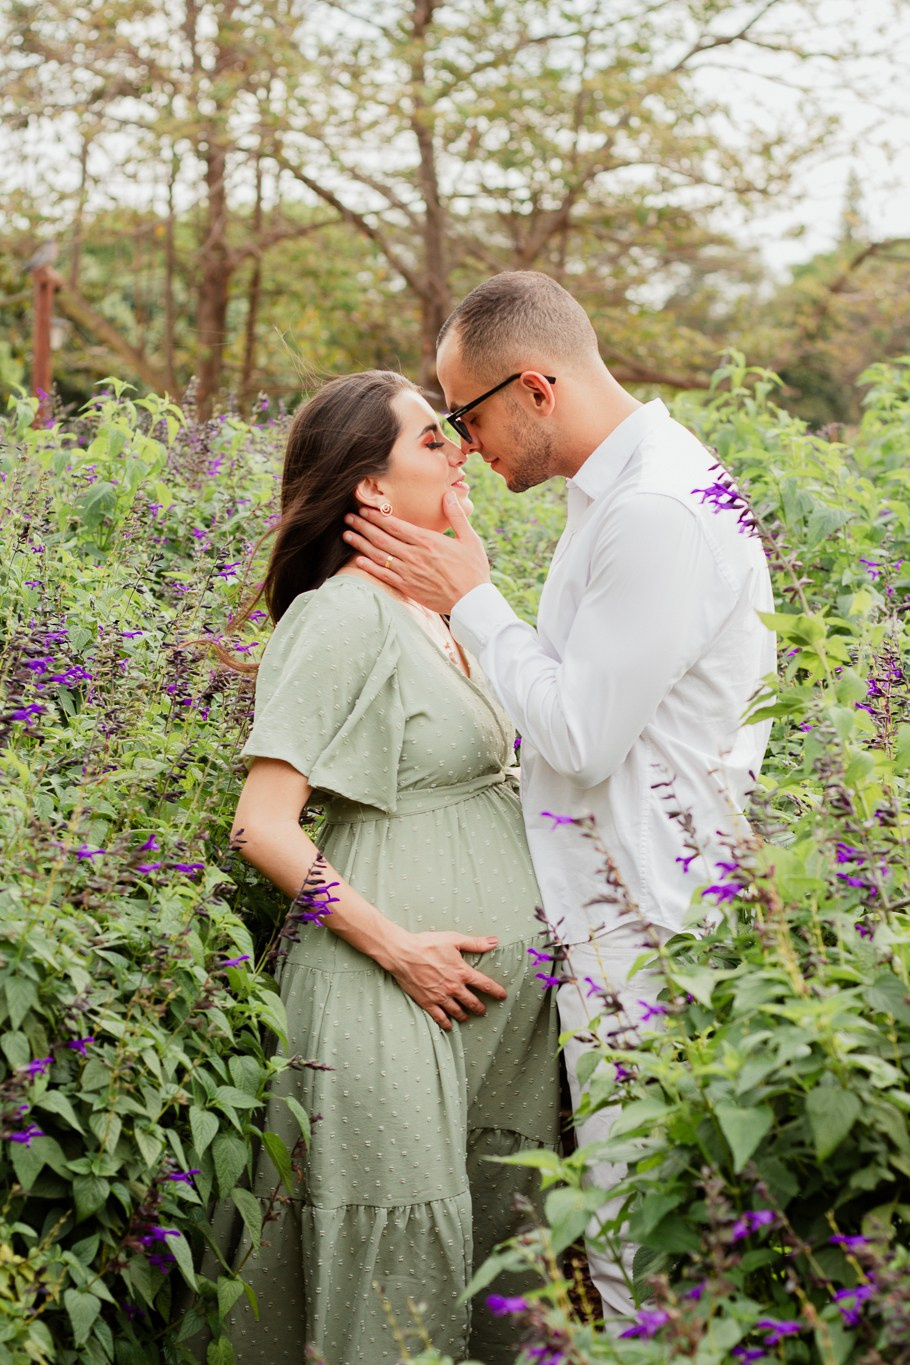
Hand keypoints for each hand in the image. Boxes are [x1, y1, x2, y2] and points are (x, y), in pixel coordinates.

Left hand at [343, 493, 490, 614]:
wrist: (472, 602)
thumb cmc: (473, 570)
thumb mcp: (470, 539)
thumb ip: (456, 516)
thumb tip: (448, 494)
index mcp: (428, 541)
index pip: (396, 526)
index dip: (377, 517)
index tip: (364, 509)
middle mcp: (414, 556)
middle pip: (382, 538)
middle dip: (363, 526)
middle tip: (348, 518)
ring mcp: (409, 573)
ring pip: (379, 555)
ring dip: (361, 544)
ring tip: (347, 535)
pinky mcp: (408, 588)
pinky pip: (384, 576)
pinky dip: (369, 568)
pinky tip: (358, 561)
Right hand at [383, 928, 506, 1030]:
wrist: (403, 954)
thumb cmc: (427, 944)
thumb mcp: (453, 940)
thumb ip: (475, 943)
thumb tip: (494, 941)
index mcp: (462, 972)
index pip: (485, 985)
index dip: (496, 991)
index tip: (502, 996)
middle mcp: (454, 987)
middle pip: (472, 1002)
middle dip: (480, 1007)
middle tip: (483, 1011)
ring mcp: (440, 996)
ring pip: (457, 1012)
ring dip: (464, 1015)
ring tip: (467, 1017)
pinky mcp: (427, 1002)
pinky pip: (439, 1017)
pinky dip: (445, 1023)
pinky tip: (449, 1026)